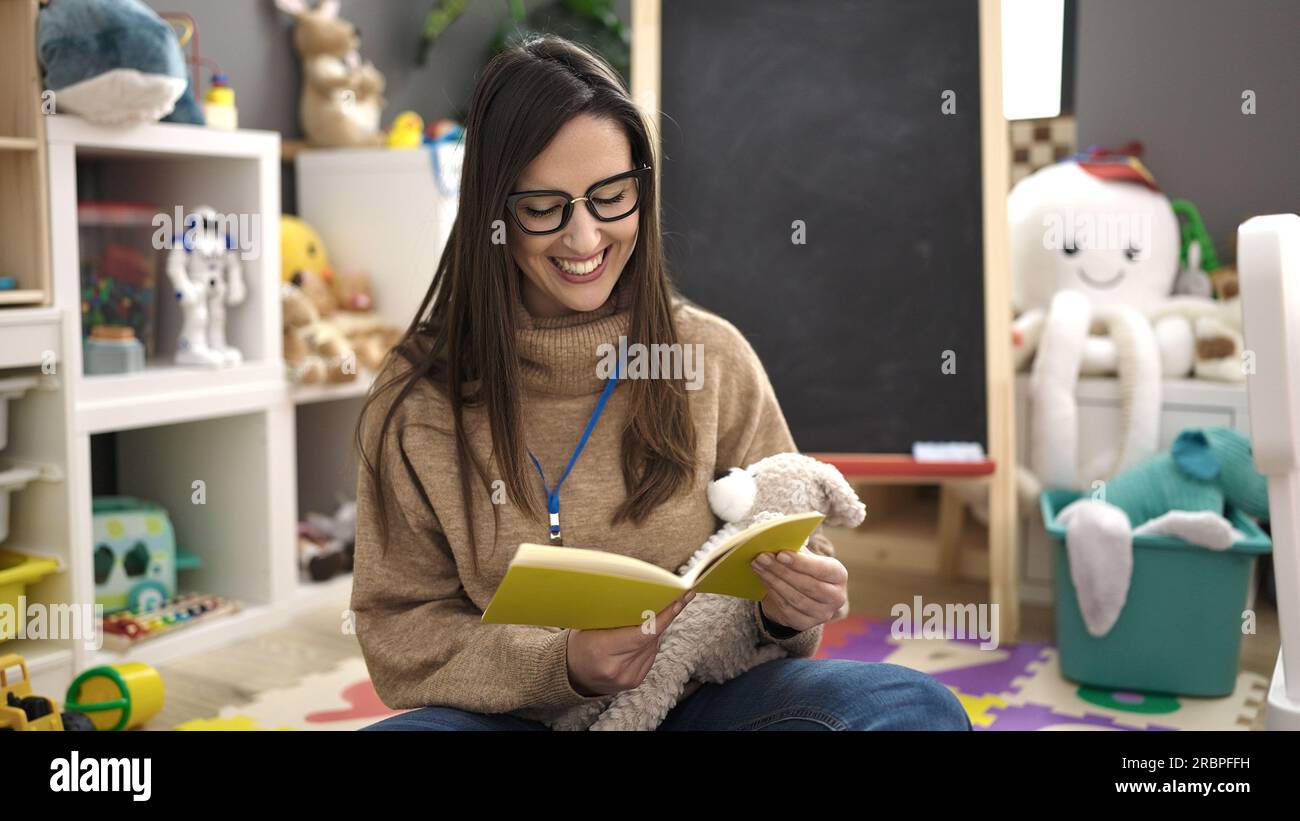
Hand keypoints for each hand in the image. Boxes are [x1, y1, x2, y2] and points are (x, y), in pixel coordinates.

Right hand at [566, 591, 694, 696]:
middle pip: (651, 639)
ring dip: (656, 631)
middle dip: (663, 618)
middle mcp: (617, 668)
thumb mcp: (591, 624)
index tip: (680, 599)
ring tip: (652, 616)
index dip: (665, 616)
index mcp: (603, 650)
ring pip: (653, 648)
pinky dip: (650, 644)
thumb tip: (647, 598)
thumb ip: (617, 616)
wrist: (570, 673)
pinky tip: (644, 636)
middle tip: (673, 598)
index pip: (643, 633)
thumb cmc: (580, 642)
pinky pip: (650, 657)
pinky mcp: (633, 682)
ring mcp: (627, 678)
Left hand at [751, 548, 847, 632]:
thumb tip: (779, 539)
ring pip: (795, 598)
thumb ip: (797, 549)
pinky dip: (772, 592)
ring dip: (773, 581)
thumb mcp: (806, 557)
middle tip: (762, 557)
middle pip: (808, 586)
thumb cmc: (806, 569)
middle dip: (782, 571)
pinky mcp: (805, 623)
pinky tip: (763, 579)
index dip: (801, 563)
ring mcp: (822, 613)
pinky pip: (786, 608)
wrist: (805, 594)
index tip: (780, 554)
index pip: (822, 570)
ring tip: (758, 566)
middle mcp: (836, 597)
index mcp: (839, 576)